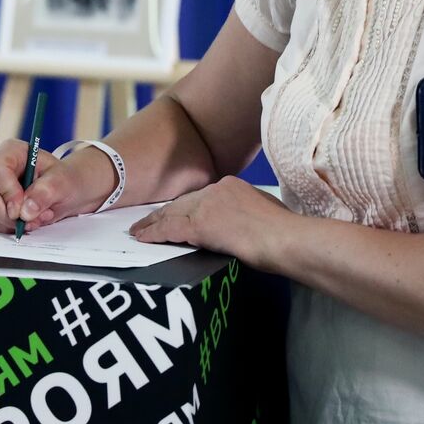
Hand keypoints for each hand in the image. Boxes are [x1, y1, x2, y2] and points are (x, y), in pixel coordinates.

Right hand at [0, 139, 110, 234]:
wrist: (63, 190)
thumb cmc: (62, 179)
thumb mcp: (61, 181)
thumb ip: (44, 193)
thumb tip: (26, 211)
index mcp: (10, 151)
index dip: (7, 193)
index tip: (21, 211)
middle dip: (9, 214)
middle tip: (32, 219)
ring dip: (12, 222)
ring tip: (37, 217)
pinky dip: (10, 227)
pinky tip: (28, 220)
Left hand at [129, 176, 295, 266]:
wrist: (284, 238)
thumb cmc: (284, 231)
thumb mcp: (265, 211)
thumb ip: (246, 211)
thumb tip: (240, 223)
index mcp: (231, 185)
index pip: (199, 197)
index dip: (184, 207)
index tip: (174, 214)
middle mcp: (216, 190)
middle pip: (182, 202)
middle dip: (163, 213)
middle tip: (146, 221)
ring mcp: (207, 206)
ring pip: (172, 213)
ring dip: (152, 223)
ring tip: (138, 231)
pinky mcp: (201, 224)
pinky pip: (170, 229)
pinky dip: (154, 233)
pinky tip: (143, 238)